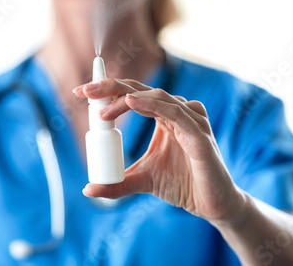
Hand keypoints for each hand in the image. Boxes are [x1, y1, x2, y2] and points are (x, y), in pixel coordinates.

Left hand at [73, 78, 246, 223]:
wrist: (212, 205)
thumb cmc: (182, 185)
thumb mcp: (142, 181)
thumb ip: (117, 183)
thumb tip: (88, 189)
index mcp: (162, 117)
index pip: (131, 95)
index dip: (107, 91)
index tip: (80, 93)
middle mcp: (176, 112)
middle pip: (140, 90)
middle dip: (110, 87)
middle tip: (84, 91)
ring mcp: (190, 120)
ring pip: (156, 97)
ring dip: (126, 99)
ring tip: (101, 110)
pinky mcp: (200, 134)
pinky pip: (175, 113)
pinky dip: (153, 105)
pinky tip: (131, 102)